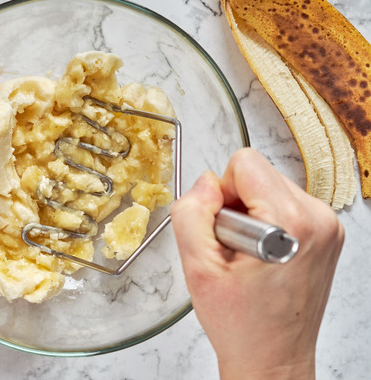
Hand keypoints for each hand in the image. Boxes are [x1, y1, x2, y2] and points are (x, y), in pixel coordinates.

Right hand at [170, 148, 343, 379]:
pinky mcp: (327, 234)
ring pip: (269, 188)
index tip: (223, 232)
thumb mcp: (197, 267)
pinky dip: (265, 224)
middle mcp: (319, 218)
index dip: (220, 195)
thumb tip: (204, 182)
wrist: (273, 358)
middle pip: (258, 174)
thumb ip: (192, 213)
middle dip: (235, 206)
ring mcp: (328, 226)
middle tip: (233, 251)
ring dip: (250, 215)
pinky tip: (261, 259)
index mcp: (292, 222)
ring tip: (248, 258)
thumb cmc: (242, 323)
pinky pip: (283, 204)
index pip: (245, 163)